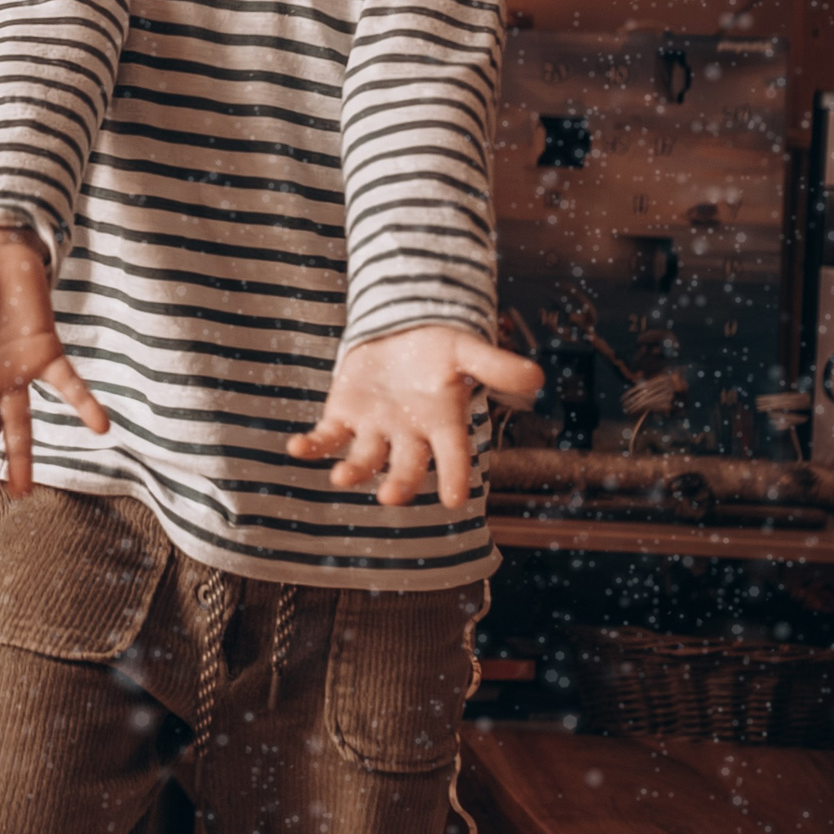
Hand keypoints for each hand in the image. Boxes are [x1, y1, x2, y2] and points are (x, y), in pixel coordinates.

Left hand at [287, 326, 542, 509]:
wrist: (402, 333)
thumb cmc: (439, 348)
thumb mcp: (467, 350)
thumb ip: (496, 365)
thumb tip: (537, 377)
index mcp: (443, 424)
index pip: (454, 456)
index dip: (455, 476)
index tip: (455, 500)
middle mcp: (408, 435)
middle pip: (406, 466)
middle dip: (400, 482)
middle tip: (391, 497)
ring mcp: (374, 430)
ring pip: (364, 459)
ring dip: (353, 469)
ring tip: (340, 478)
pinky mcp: (342, 418)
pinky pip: (326, 437)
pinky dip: (312, 445)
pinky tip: (296, 448)